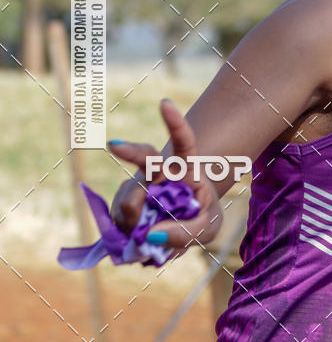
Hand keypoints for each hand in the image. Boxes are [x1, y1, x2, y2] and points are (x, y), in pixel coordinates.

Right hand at [108, 98, 222, 251]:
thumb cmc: (201, 216)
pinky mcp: (122, 202)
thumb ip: (187, 232)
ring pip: (130, 200)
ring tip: (151, 238)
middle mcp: (159, 171)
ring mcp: (139, 185)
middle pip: (145, 157)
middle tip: (114, 145)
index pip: (184, 142)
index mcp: (185, 167)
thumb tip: (151, 235)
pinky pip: (120, 220)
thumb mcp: (208, 227)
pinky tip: (140, 237)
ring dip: (138, 222)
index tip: (164, 104)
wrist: (181, 224)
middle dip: (129, 150)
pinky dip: (130, 235)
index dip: (175, 124)